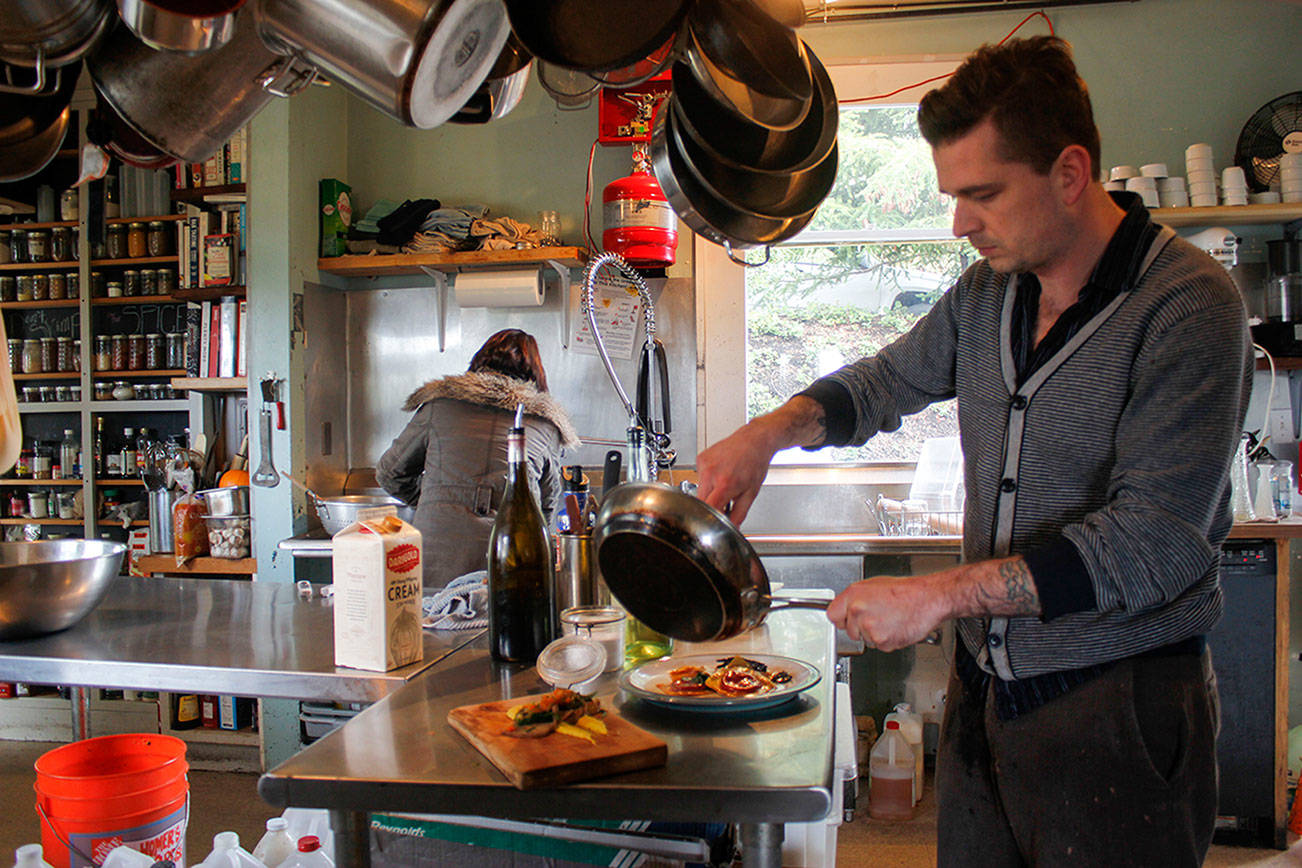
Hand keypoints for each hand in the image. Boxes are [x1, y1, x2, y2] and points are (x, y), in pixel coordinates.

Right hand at [696, 397, 826, 523]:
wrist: (754, 440)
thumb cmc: (755, 463)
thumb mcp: (751, 493)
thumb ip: (739, 514)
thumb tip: (732, 527)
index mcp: (725, 483)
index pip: (708, 508)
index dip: (711, 517)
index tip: (716, 520)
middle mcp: (711, 472)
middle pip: (701, 500)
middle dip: (711, 505)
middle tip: (724, 500)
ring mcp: (704, 464)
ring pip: (699, 489)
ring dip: (709, 492)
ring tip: (724, 482)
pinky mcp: (700, 458)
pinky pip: (699, 477)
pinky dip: (708, 480)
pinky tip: (720, 472)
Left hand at [826, 575, 948, 651]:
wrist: (927, 599)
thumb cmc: (905, 591)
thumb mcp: (874, 586)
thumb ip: (856, 599)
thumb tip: (847, 608)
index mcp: (854, 595)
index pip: (832, 615)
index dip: (841, 619)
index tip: (845, 620)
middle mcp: (858, 611)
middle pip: (849, 630)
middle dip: (860, 627)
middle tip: (878, 617)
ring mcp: (869, 628)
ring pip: (865, 639)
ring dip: (875, 634)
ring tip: (890, 619)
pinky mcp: (882, 641)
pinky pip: (879, 646)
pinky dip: (887, 640)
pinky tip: (895, 627)